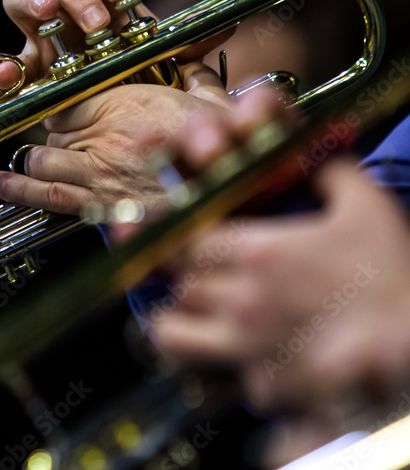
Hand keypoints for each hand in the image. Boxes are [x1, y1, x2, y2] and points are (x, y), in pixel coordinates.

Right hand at [0, 0, 230, 90]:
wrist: (111, 126)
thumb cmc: (135, 83)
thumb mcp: (165, 63)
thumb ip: (188, 44)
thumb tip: (230, 25)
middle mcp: (64, 7)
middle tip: (97, 25)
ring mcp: (38, 37)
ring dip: (34, 2)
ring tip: (50, 20)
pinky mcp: (25, 71)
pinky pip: (6, 61)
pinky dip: (5, 65)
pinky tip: (12, 75)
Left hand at [0, 62, 233, 214]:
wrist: (230, 203)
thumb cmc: (227, 156)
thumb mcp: (216, 107)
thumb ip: (199, 82)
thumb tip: (195, 64)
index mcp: (130, 105)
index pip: (71, 97)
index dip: (64, 101)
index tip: (62, 102)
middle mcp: (106, 137)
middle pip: (56, 129)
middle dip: (54, 135)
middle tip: (57, 140)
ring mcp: (97, 173)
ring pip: (44, 158)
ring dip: (30, 161)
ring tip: (6, 167)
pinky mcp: (96, 204)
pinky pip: (49, 194)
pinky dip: (20, 189)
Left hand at [144, 91, 409, 459]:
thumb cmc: (394, 281)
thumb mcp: (367, 210)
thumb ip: (329, 173)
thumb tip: (310, 149)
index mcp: (258, 252)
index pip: (182, 238)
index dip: (165, 234)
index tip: (147, 232)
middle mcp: (241, 299)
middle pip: (175, 282)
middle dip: (176, 275)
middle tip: (180, 271)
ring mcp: (246, 345)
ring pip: (173, 330)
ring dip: (175, 318)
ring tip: (185, 313)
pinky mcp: (258, 384)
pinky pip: (212, 371)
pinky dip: (212, 361)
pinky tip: (223, 352)